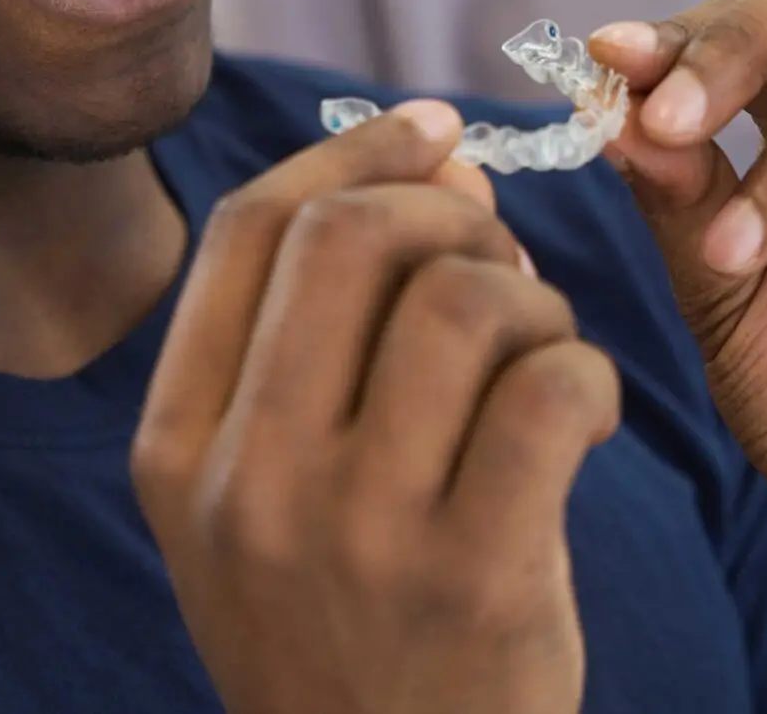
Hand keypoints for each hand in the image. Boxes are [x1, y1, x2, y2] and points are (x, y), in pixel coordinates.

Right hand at [132, 102, 620, 713]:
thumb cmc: (348, 631)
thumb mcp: (276, 496)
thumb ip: (330, 331)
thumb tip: (438, 158)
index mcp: (178, 449)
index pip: (248, 228)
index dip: (351, 152)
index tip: (431, 136)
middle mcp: (250, 482)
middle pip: (350, 239)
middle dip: (452, 214)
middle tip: (499, 258)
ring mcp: (358, 535)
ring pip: (463, 302)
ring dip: (531, 296)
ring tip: (543, 350)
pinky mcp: (475, 580)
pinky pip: (550, 388)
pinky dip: (588, 372)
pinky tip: (585, 414)